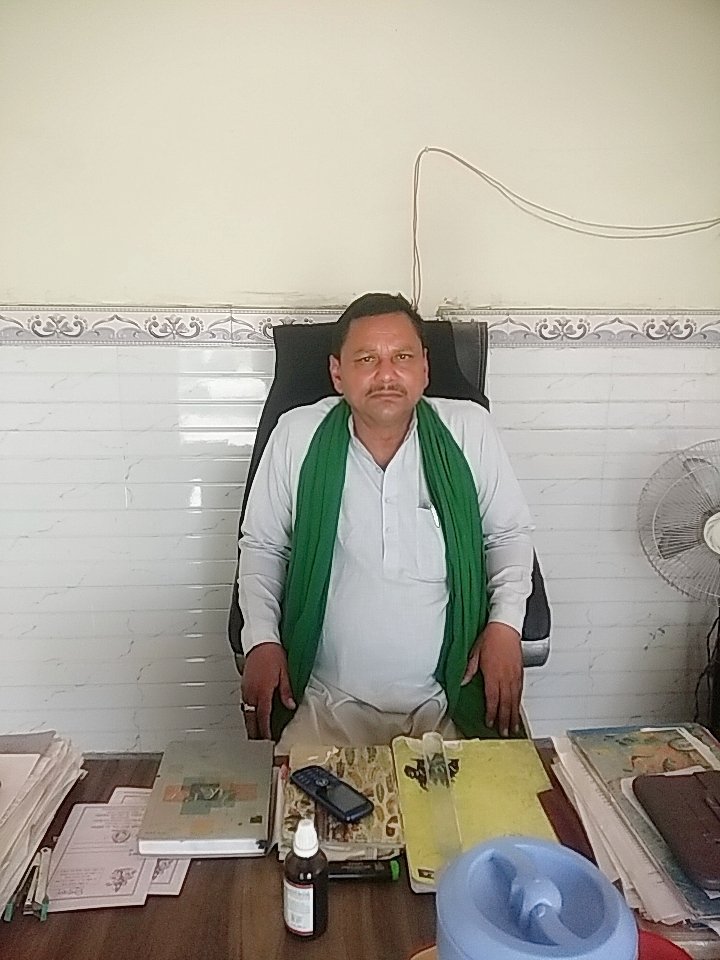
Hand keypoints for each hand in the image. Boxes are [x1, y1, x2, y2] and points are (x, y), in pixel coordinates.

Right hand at [241, 642, 295, 739]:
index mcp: (263, 691)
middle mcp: (252, 692)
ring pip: (246, 712)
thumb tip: (290, 706)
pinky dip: (249, 712)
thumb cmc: (272, 654)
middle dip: (255, 732)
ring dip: (251, 722)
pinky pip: (245, 703)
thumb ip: (286, 691)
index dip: (266, 731)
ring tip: (257, 732)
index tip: (269, 739)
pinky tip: (254, 713)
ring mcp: (246, 689)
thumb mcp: (284, 672)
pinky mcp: (244, 685)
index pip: (263, 717)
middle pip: (251, 719)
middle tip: (261, 742)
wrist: (259, 641)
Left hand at [461, 622, 522, 736]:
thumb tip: (463, 681)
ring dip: (513, 714)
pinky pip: (520, 691)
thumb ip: (469, 669)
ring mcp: (514, 675)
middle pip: (506, 703)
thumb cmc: (490, 637)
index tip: (490, 723)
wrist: (506, 626)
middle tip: (504, 733)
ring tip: (513, 727)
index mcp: (493, 674)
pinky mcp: (520, 671)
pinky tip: (517, 708)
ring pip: (515, 699)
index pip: (492, 699)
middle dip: (505, 719)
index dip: (492, 713)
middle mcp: (505, 677)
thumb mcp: (474, 653)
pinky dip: (519, 702)